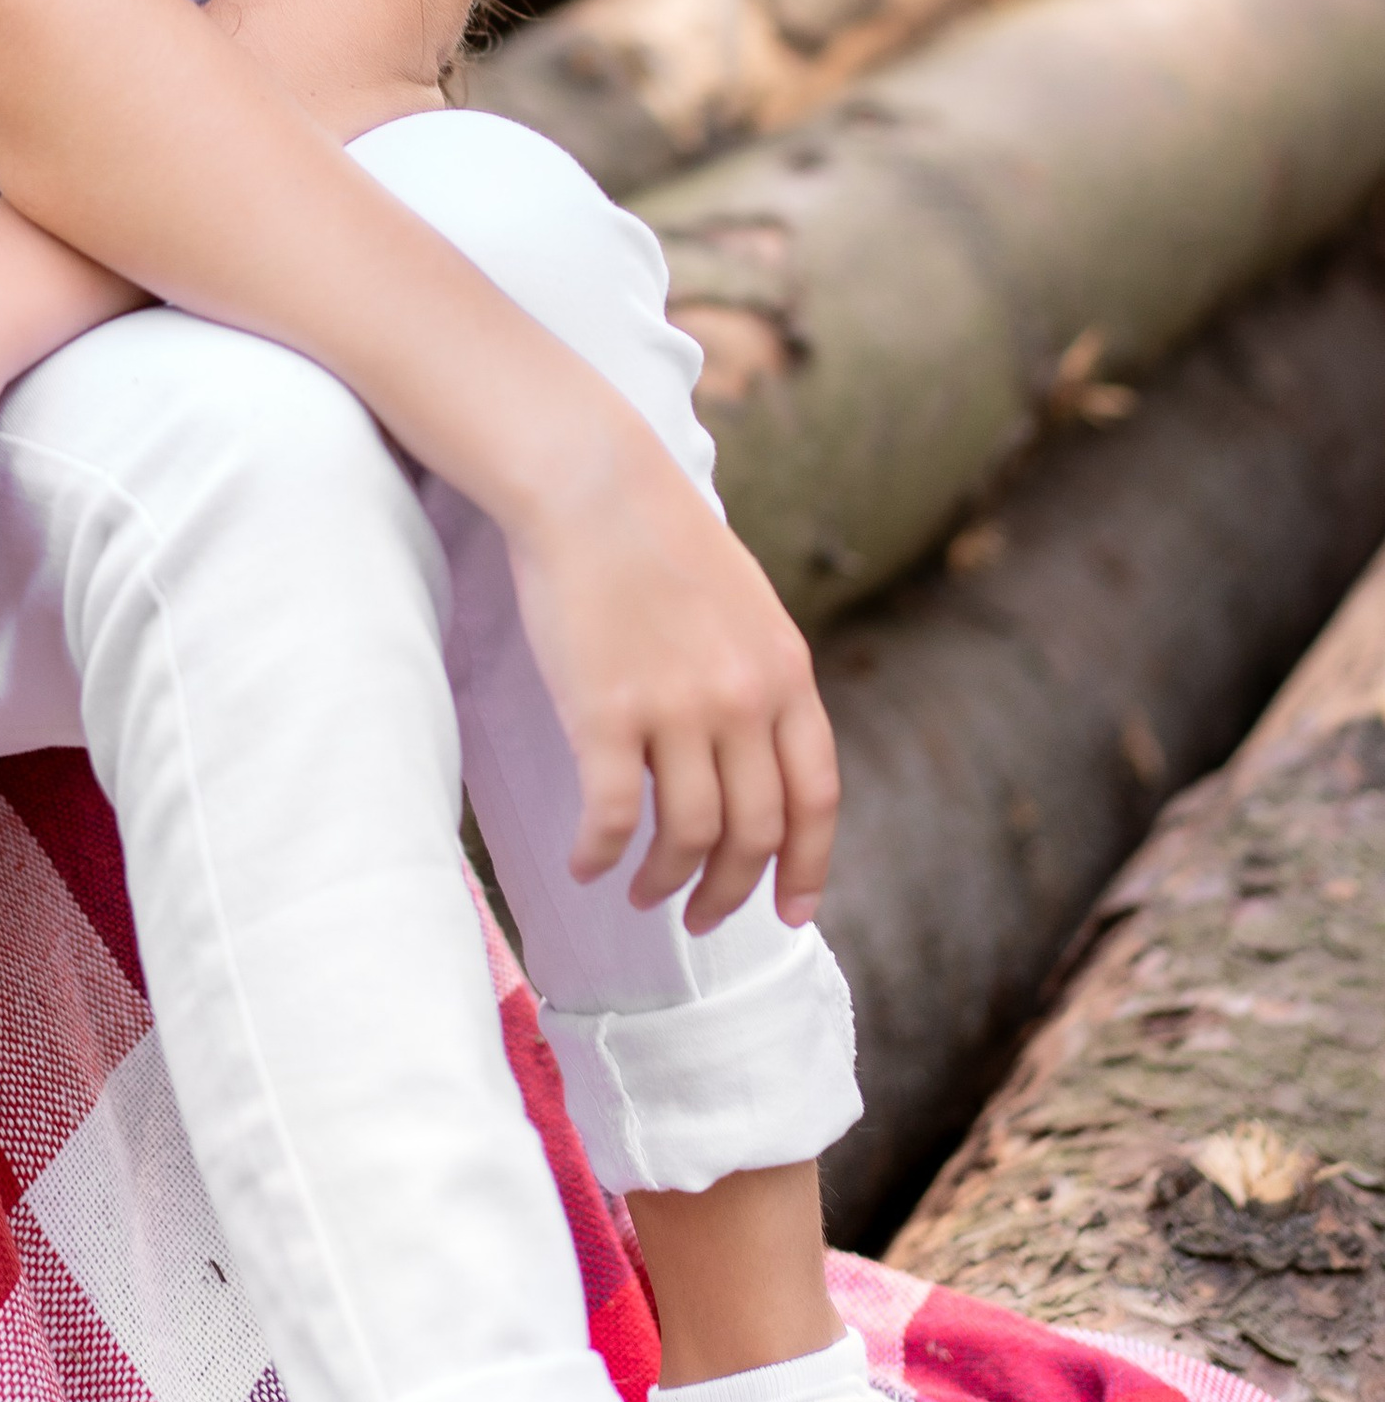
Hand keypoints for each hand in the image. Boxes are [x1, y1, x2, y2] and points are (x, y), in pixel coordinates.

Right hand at [503, 433, 838, 934]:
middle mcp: (742, 698)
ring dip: (664, 882)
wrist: (590, 483)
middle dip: (731, 892)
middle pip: (755, 832)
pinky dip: (598, 854)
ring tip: (641, 891)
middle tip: (704, 918)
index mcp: (786, 672)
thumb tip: (760, 758)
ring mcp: (675, 708)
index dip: (808, 867)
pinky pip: (609, 816)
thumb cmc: (657, 538)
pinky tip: (584, 864)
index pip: (817, 797)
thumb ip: (763, 678)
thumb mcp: (745, 605)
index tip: (791, 912)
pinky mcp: (603, 711)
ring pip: (685, 836)